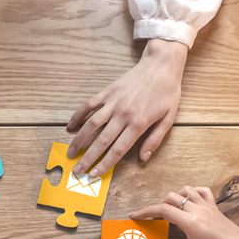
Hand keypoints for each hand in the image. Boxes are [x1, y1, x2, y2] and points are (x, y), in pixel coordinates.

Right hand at [66, 39, 187, 176]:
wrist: (161, 65)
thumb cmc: (167, 92)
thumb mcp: (168, 118)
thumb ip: (155, 139)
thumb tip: (143, 157)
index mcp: (138, 123)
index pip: (117, 150)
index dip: (104, 164)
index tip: (93, 174)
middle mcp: (123, 114)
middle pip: (101, 141)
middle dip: (87, 158)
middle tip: (77, 170)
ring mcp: (113, 102)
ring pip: (91, 124)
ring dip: (78, 140)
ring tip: (70, 152)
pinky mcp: (107, 92)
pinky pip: (89, 105)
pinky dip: (77, 116)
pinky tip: (70, 127)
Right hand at [131, 185, 238, 238]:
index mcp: (191, 223)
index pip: (162, 209)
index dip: (145, 211)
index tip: (135, 216)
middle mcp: (198, 210)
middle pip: (171, 198)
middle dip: (156, 206)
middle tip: (148, 218)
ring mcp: (207, 206)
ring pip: (185, 191)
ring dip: (173, 197)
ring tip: (166, 210)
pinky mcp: (215, 207)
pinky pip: (201, 190)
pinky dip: (191, 192)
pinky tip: (188, 201)